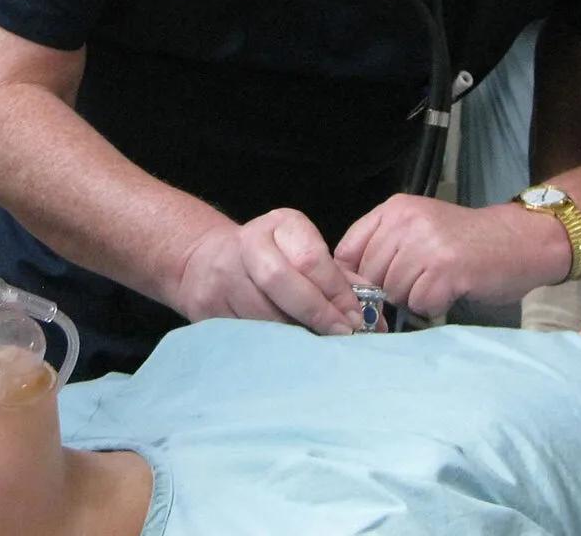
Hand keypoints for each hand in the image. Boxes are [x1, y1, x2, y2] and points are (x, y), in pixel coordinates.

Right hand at [171, 208, 365, 334]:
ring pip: (261, 312)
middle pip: (281, 282)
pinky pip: (243, 333)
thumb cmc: (272, 259)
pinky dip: (269, 347)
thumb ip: (339, 279)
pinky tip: (288, 355)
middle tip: (341, 336)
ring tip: (319, 349)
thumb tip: (376, 318)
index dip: (335, 292)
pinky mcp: (205, 306)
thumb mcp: (304, 252)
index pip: (310, 259)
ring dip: (295, 336)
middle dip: (316, 313)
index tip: (356, 319)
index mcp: (280, 225)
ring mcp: (222, 275)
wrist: (205, 259)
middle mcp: (248, 244)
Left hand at [334, 195, 564, 317]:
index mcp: (394, 209)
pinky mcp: (445, 269)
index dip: (352, 278)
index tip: (368, 290)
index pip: (346, 250)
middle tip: (418, 286)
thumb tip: (348, 286)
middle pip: (369, 276)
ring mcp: (425, 244)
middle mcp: (405, 222)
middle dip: (388, 291)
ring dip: (413, 298)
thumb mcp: (420, 228)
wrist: (521, 239)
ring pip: (393, 292)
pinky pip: (419, 304)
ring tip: (438, 284)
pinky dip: (434, 306)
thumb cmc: (468, 240)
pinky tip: (451, 291)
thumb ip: (384, 246)